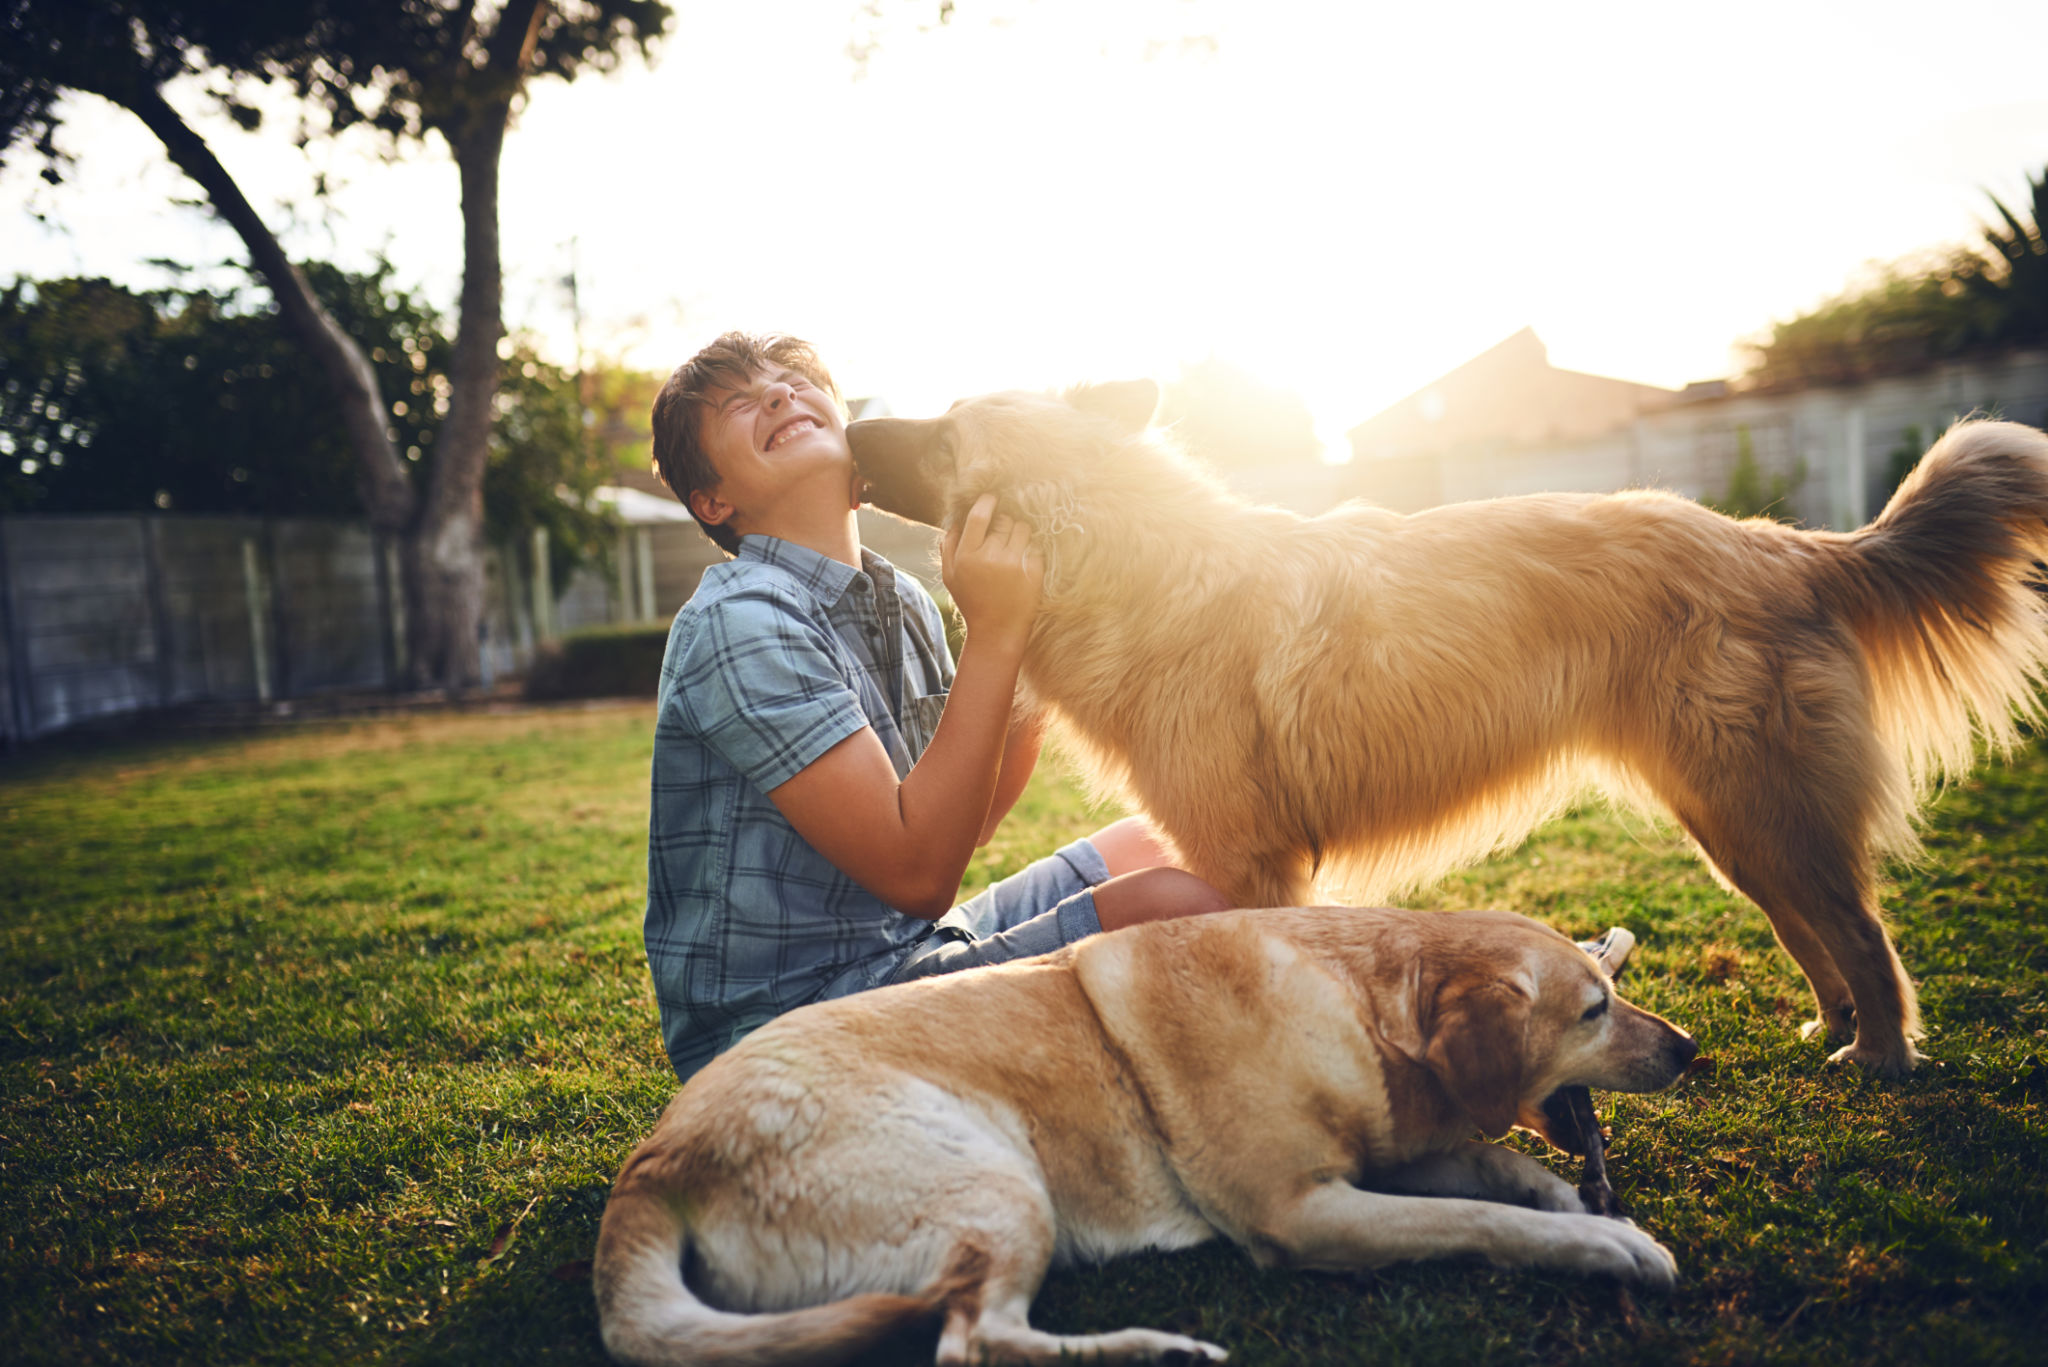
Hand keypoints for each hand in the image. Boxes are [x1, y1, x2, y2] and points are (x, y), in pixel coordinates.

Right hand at [941, 493, 1042, 654]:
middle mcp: (991, 558)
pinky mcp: (1033, 573)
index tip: (991, 498)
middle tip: (1003, 532)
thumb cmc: (972, 602)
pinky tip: (1024, 560)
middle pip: (1004, 522)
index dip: (986, 502)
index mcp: (968, 557)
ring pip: (1023, 529)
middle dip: (1005, 522)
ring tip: (1015, 545)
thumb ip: (948, 548)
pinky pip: (1036, 546)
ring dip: (1020, 532)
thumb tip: (955, 523)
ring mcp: (1014, 565)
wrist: (997, 631)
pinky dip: (1031, 549)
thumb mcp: (950, 577)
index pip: (978, 517)